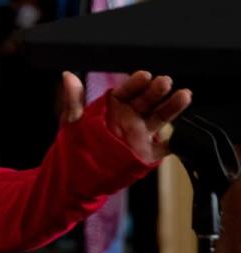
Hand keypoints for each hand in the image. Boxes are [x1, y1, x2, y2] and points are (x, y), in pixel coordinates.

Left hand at [59, 71, 190, 161]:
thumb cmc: (76, 145)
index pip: (127, 91)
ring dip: (172, 106)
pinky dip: (176, 141)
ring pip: (159, 117)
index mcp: (113, 106)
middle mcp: (130, 117)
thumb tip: (68, 76)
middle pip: (146, 100)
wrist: (81, 177)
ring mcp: (141, 134)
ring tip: (184, 95)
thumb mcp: (72, 121)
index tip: (144, 75)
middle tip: (165, 81)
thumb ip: (73, 99)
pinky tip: (184, 134)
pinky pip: (166, 146)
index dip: (136, 83)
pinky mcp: (148, 153)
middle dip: (156, 91)